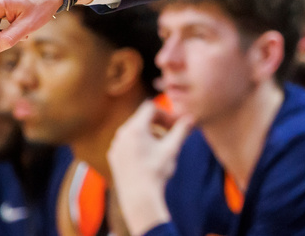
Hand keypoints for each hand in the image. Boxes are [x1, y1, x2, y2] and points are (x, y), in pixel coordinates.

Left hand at [108, 100, 193, 235]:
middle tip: (169, 137)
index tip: (172, 125)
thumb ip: (181, 130)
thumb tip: (191, 117)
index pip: (150, 107)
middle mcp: (121, 134)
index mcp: (135, 128)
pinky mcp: (113, 157)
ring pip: (133, 132)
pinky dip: (137, 146)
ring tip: (159, 151)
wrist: (139, 198)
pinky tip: (147, 160)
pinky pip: (126, 144)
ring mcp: (115, 146)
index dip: (163, 113)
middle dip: (157, 125)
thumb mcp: (172, 149)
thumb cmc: (157, 171)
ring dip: (148, 136)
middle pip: (141, 119)